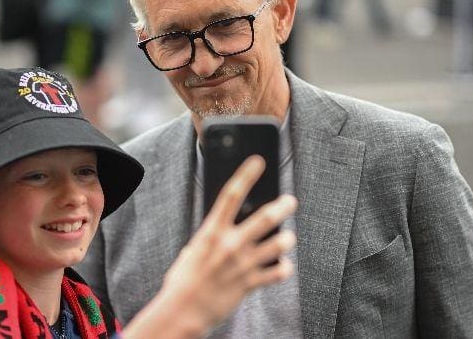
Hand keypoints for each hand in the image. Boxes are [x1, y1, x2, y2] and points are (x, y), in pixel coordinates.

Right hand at [123, 155, 296, 337]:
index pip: (231, 195)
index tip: (258, 161)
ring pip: (279, 244)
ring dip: (288, 239)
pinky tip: (282, 266)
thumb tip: (228, 227)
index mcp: (211, 232)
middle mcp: (229, 244)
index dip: (246, 174)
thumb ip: (212, 237)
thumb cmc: (184, 279)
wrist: (182, 311)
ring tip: (288, 237)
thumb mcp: (194, 249)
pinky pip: (278, 272)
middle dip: (283, 205)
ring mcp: (242, 264)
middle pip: (265, 217)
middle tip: (290, 201)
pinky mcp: (250, 283)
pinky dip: (283, 268)